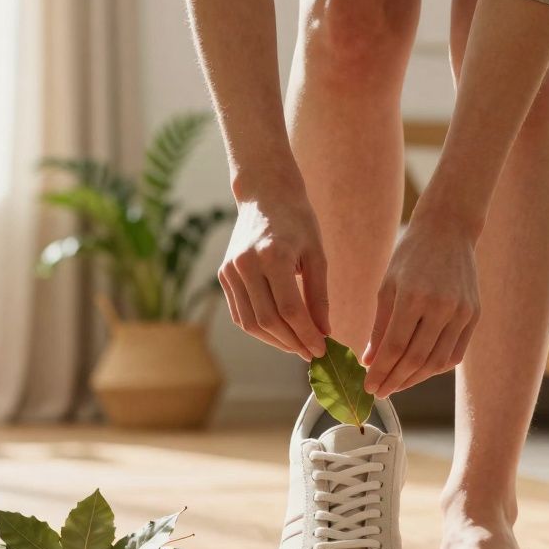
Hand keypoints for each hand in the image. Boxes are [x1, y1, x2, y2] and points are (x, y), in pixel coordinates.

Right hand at [218, 191, 329, 360]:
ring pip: (250, 323)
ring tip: (297, 346)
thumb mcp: (317, 255)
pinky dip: (259, 329)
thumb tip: (324, 333)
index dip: (306, 335)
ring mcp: (230, 270)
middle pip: (268, 321)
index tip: (322, 350)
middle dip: (292, 343)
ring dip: (275, 341)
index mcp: (273, 256)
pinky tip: (279, 333)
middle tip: (311, 353)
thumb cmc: (298, 222)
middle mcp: (246, 264)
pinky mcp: (223, 275)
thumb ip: (319, 296)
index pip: (290, 310)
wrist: (265, 194)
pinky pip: (240, 313)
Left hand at [363, 220, 479, 396]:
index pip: (395, 347)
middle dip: (395, 381)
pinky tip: (419, 371)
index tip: (368, 387)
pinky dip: (435, 368)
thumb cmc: (410, 257)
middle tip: (379, 392)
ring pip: (437, 362)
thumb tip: (370, 363)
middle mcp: (441, 307)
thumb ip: (380, 327)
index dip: (381, 372)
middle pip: (417, 359)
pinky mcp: (474, 316)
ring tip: (397, 384)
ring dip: (415, 379)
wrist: (449, 231)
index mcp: (413, 296)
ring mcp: (462, 313)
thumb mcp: (387, 287)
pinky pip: (454, 354)